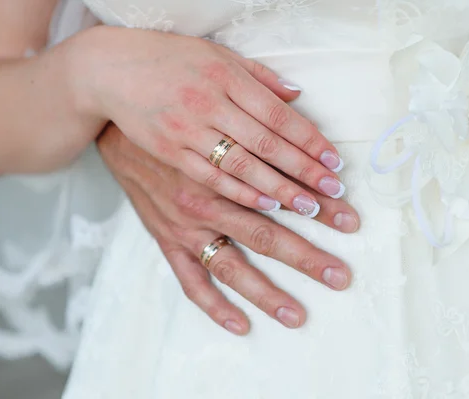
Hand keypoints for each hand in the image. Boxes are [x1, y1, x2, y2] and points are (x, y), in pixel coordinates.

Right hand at [76, 26, 344, 218]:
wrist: (111, 71)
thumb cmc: (170, 61)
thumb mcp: (217, 57)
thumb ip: (259, 77)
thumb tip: (297, 96)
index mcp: (228, 79)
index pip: (279, 117)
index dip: (311, 141)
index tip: (335, 163)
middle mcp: (211, 106)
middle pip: (268, 146)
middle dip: (306, 172)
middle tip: (335, 194)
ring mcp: (189, 133)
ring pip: (243, 168)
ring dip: (280, 190)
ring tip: (311, 208)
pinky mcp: (170, 155)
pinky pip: (211, 179)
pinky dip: (241, 193)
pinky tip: (266, 205)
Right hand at [97, 124, 359, 334]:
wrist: (119, 131)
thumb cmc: (176, 119)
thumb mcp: (215, 101)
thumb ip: (257, 99)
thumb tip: (298, 94)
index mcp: (224, 168)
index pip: (283, 192)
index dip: (320, 204)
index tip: (349, 216)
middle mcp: (207, 203)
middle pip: (265, 235)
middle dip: (307, 257)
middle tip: (340, 276)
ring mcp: (186, 227)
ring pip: (231, 267)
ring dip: (266, 293)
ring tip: (298, 316)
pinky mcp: (168, 241)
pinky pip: (191, 281)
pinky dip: (214, 306)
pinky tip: (241, 325)